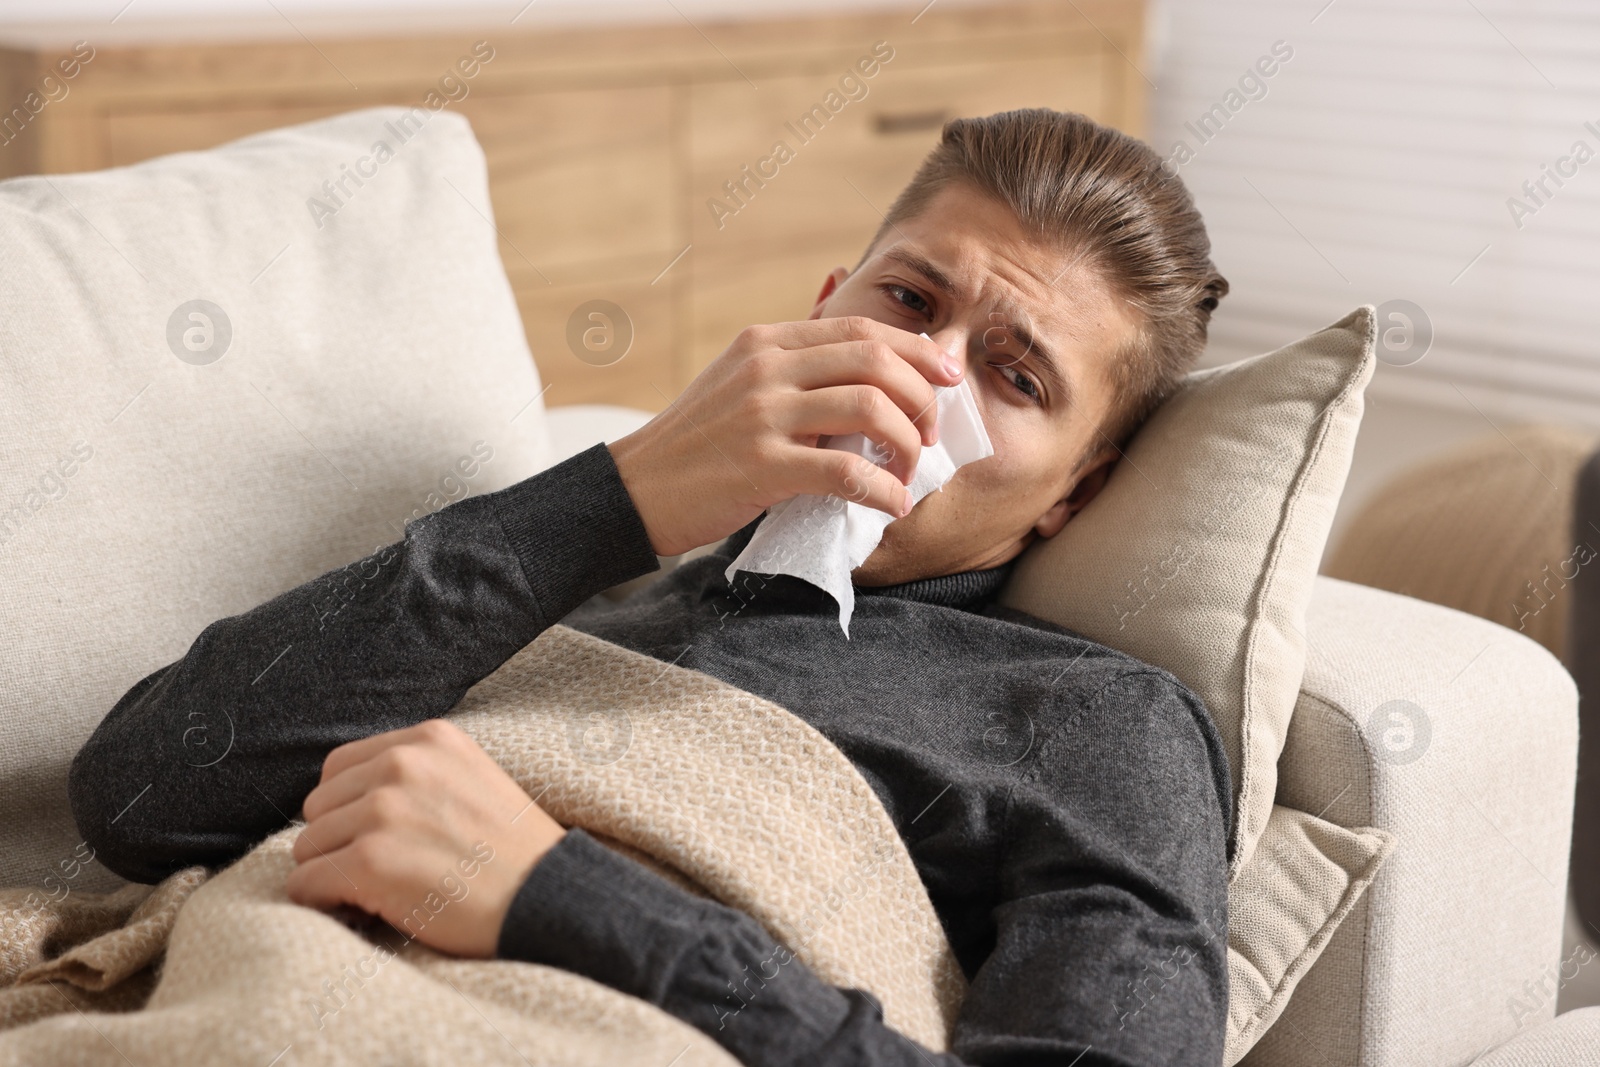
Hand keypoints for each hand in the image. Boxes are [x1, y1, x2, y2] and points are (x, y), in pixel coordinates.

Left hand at [285, 718, 564, 958]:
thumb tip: (348, 799)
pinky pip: (306, 884)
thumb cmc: (513, 853)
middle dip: (339, 841)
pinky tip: (362, 910)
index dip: (349, 808)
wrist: (550, 899)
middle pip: (318, 806)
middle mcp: (403, 764)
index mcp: (429, 739)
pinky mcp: (371, 861)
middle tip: (381, 869)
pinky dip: (323, 903)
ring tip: (379, 891)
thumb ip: (417, 773)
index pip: (340, 767)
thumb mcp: (472, 779)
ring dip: (332, 874)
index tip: (377, 837)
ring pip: (307, 847)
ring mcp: (384, 811)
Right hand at [608, 317, 962, 556]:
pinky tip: (891, 504)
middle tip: (930, 434)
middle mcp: (767, 367)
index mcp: (767, 342)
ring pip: (871, 408)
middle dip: (922, 397)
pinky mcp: (760, 465)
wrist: (634, 488)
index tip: (947, 376)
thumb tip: (862, 370)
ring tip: (909, 471)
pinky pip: (846, 470)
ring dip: (907, 443)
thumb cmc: (696, 443)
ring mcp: (763, 414)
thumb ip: (793, 369)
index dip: (916, 350)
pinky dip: (883, 488)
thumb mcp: (739, 383)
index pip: (862, 330)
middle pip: (876, 361)